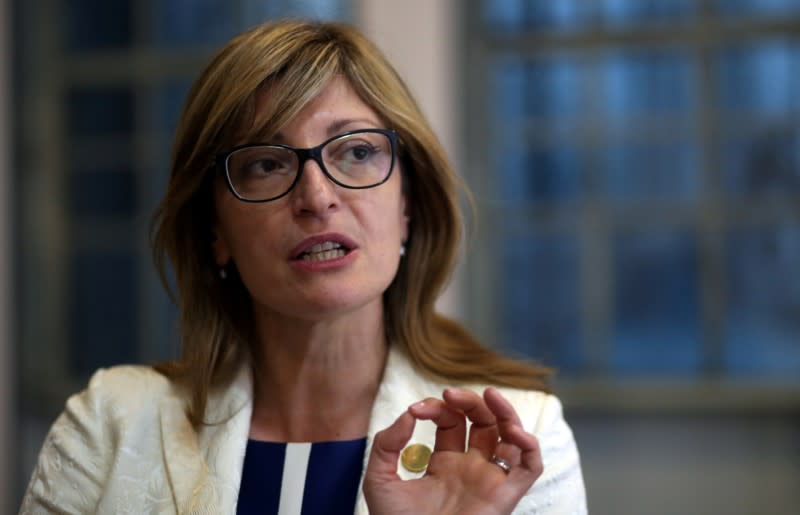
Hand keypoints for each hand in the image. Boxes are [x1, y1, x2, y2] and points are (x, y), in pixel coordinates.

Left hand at [363, 387, 542, 514]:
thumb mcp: (379, 479)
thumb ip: (387, 444)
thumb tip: (408, 414)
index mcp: (445, 463)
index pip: (450, 421)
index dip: (435, 407)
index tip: (415, 410)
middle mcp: (472, 468)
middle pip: (483, 421)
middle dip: (469, 400)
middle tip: (449, 393)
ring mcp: (490, 480)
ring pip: (511, 437)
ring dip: (506, 411)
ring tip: (491, 394)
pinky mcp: (505, 496)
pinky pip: (531, 466)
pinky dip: (529, 445)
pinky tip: (512, 431)